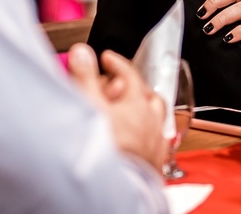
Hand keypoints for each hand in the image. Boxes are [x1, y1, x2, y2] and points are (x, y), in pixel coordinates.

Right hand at [66, 43, 167, 170]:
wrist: (117, 186)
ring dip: (146, 112)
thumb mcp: (89, 104)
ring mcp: (156, 144)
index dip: (118, 62)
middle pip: (150, 96)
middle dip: (135, 87)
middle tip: (119, 85)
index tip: (108, 58)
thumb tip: (81, 52)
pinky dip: (151, 137)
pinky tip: (143, 141)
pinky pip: (159, 144)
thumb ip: (85, 76)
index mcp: (137, 104)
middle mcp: (152, 122)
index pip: (131, 73)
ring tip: (134, 112)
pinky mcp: (155, 164)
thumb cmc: (107, 148)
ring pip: (158, 120)